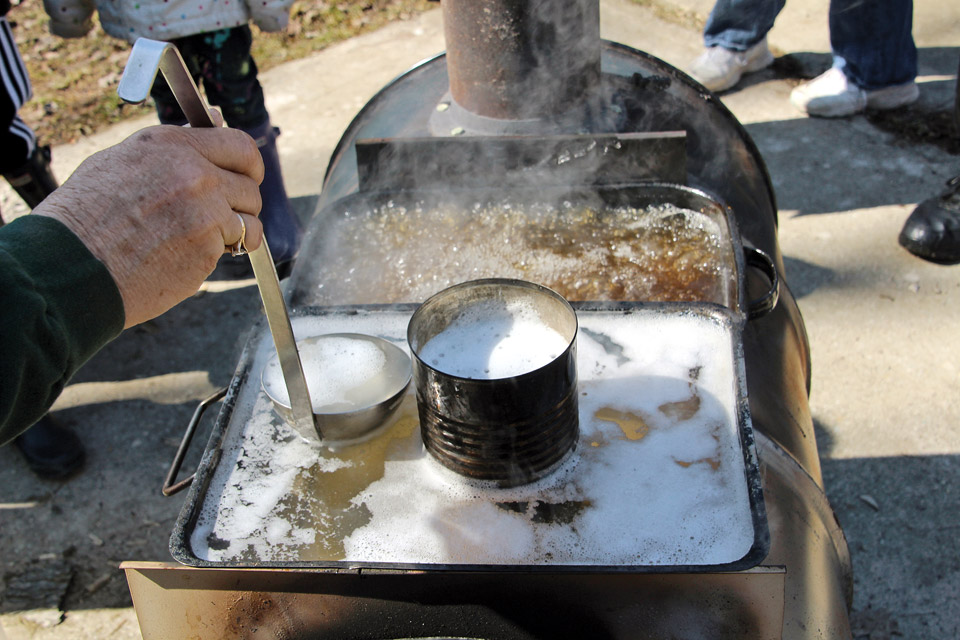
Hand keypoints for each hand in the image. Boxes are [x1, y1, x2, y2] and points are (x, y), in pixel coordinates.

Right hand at [35, 125, 263, 327]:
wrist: (69, 266)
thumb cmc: (86, 217)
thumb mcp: (122, 162)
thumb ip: (175, 146)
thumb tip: (217, 121)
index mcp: (171, 145)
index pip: (239, 145)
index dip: (249, 166)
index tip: (247, 178)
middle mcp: (193, 173)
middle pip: (250, 185)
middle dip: (242, 203)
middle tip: (222, 217)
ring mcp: (205, 211)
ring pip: (248, 220)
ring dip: (235, 232)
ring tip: (199, 241)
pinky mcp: (207, 248)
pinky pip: (231, 248)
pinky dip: (215, 255)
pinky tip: (182, 258)